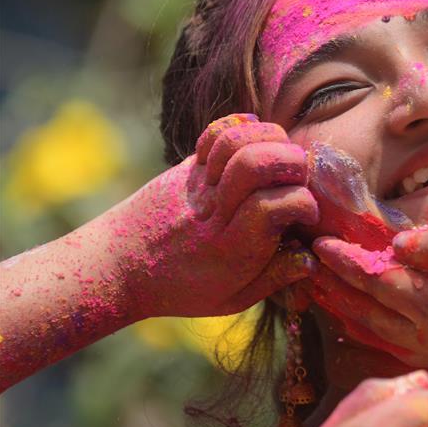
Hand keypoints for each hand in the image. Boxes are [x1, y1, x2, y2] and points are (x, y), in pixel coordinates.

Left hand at [111, 113, 318, 318]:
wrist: (114, 268)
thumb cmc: (180, 290)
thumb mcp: (232, 299)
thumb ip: (275, 278)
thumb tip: (313, 258)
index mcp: (232, 249)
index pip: (277, 205)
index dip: (303, 203)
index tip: (307, 215)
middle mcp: (214, 211)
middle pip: (257, 162)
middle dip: (292, 162)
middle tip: (299, 178)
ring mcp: (197, 183)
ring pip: (238, 140)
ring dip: (271, 138)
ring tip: (281, 158)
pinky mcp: (186, 166)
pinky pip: (216, 132)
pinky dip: (243, 127)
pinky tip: (254, 144)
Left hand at [310, 229, 427, 391]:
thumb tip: (398, 245)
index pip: (376, 279)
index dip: (344, 260)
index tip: (317, 241)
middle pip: (368, 311)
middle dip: (334, 288)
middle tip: (303, 269)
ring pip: (380, 333)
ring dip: (348, 313)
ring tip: (322, 298)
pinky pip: (401, 347)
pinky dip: (375, 334)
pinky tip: (371, 329)